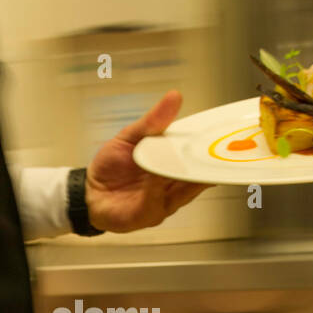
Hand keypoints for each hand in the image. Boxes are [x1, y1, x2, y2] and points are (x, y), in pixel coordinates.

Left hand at [85, 89, 209, 232]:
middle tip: (218, 148)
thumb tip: (175, 96)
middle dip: (208, 164)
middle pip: (197, 177)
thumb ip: (153, 122)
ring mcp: (162, 204)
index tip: (224, 135)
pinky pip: (154, 202)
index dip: (214, 149)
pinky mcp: (145, 215)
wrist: (88, 191)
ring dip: (185, 175)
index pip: (200, 159)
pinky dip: (156, 188)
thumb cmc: (112, 165)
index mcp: (174, 168)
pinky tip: (157, 174)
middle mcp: (174, 188)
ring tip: (188, 158)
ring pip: (181, 191)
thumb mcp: (130, 136)